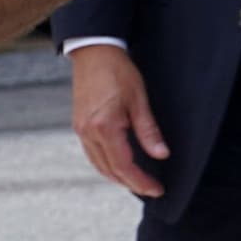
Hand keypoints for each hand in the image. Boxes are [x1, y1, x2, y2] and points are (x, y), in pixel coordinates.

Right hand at [70, 43, 169, 197]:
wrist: (93, 52)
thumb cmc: (117, 71)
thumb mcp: (139, 99)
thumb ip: (148, 130)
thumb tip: (161, 154)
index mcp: (104, 127)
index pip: (124, 166)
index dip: (141, 181)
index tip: (157, 189)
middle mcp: (88, 132)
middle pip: (109, 170)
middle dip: (131, 183)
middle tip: (151, 189)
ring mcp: (80, 129)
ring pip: (98, 164)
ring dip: (117, 176)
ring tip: (137, 181)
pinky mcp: (79, 124)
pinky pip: (92, 153)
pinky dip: (106, 165)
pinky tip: (118, 164)